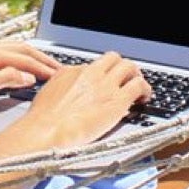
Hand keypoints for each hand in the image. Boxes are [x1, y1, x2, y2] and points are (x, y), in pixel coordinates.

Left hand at [0, 40, 60, 122]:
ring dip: (29, 58)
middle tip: (58, 69)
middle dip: (40, 59)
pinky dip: (17, 60)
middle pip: (19, 49)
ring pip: (11, 50)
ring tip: (45, 68)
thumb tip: (28, 76)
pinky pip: (2, 55)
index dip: (41, 67)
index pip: (21, 57)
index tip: (57, 75)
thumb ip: (6, 79)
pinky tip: (22, 68)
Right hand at [12, 52, 149, 149]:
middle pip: (113, 58)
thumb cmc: (43, 120)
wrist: (47, 130)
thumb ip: (61, 88)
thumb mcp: (47, 94)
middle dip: (121, 67)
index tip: (104, 84)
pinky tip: (144, 97)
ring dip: (135, 75)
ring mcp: (105, 85)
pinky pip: (138, 85)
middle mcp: (90, 73)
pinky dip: (145, 89)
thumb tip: (65, 92)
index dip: (102, 75)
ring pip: (128, 66)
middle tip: (126, 78)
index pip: (94, 66)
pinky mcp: (117, 100)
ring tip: (138, 86)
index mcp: (71, 71)